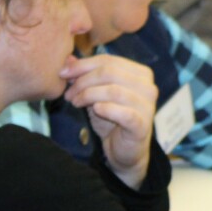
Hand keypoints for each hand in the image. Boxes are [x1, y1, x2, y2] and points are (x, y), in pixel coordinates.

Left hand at [62, 54, 158, 189]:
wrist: (123, 151)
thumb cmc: (112, 119)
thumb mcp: (96, 94)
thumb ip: (84, 76)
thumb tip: (68, 59)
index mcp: (140, 74)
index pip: (109, 60)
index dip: (83, 65)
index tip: (63, 74)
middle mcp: (148, 87)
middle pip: (110, 72)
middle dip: (83, 81)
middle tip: (69, 94)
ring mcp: (148, 106)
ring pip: (114, 90)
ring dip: (89, 95)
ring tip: (76, 103)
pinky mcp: (143, 125)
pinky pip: (122, 113)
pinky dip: (105, 109)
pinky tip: (96, 110)